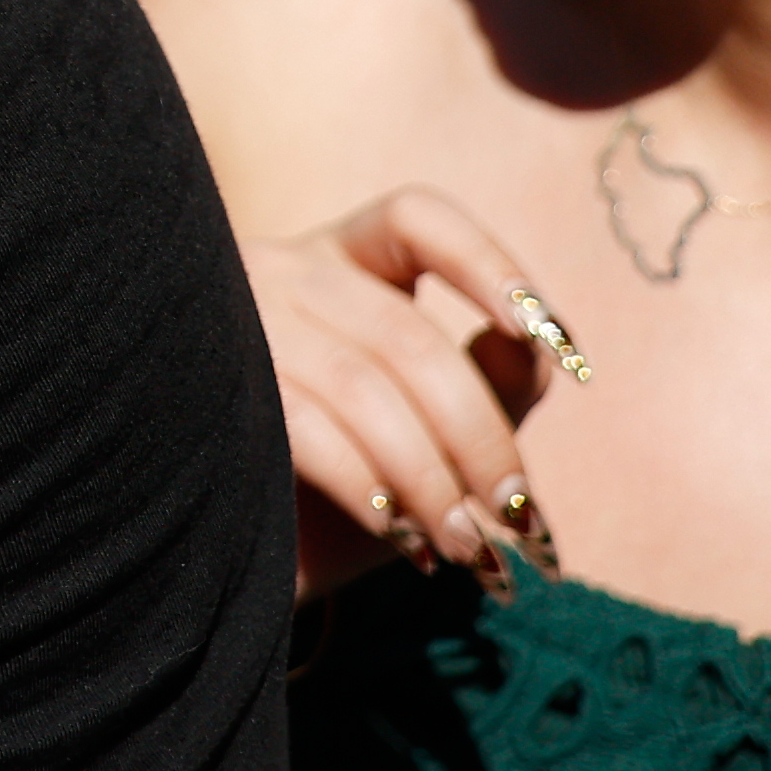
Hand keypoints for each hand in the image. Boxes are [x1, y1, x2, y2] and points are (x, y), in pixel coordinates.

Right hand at [245, 185, 573, 602]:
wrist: (230, 550)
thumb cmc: (340, 483)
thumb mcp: (431, 426)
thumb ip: (492, 380)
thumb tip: (543, 353)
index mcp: (335, 259)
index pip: (416, 219)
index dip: (490, 266)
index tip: (558, 346)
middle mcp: (280, 272)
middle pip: (408, 335)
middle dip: (480, 436)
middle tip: (519, 517)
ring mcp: (237, 325)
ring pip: (365, 387)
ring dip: (434, 481)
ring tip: (469, 550)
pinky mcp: (212, 389)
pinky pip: (310, 431)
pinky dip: (372, 490)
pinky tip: (405, 540)